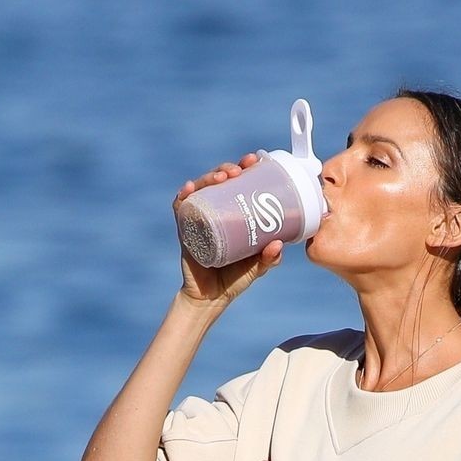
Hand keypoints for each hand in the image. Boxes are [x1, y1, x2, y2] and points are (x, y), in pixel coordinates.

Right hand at [175, 155, 283, 309]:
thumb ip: (270, 258)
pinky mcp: (185, 231)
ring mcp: (198, 219)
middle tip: (240, 169)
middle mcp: (215, 211)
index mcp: (233, 213)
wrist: (210, 299)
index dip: (245, 167)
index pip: (238, 182)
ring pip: (201, 189)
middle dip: (228, 167)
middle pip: (218, 180)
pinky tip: (188, 189)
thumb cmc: (235, 279)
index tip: (255, 160)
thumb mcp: (257, 266)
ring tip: (221, 177)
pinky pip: (180, 209)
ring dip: (209, 176)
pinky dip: (182, 196)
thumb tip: (279, 244)